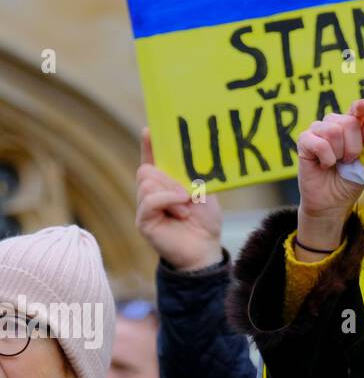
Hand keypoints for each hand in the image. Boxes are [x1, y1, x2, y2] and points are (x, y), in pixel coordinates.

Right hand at [135, 128, 223, 271]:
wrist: (205, 249)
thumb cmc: (205, 221)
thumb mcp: (203, 191)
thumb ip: (192, 176)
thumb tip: (186, 158)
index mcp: (166, 183)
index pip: (153, 160)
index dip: (150, 145)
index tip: (149, 129)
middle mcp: (151, 193)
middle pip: (147, 169)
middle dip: (170, 178)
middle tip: (189, 192)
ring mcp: (145, 206)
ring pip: (147, 183)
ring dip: (172, 192)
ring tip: (187, 206)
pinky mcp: (143, 220)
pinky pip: (149, 200)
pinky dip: (167, 199)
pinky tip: (181, 207)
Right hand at [296, 98, 363, 250]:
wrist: (334, 201)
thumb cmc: (351, 179)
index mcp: (351, 126)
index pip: (357, 109)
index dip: (360, 107)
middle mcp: (333, 124)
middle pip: (348, 121)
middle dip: (354, 146)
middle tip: (349, 160)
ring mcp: (317, 131)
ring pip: (333, 131)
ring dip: (339, 152)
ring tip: (337, 163)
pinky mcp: (304, 141)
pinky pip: (319, 143)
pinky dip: (327, 157)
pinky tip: (325, 164)